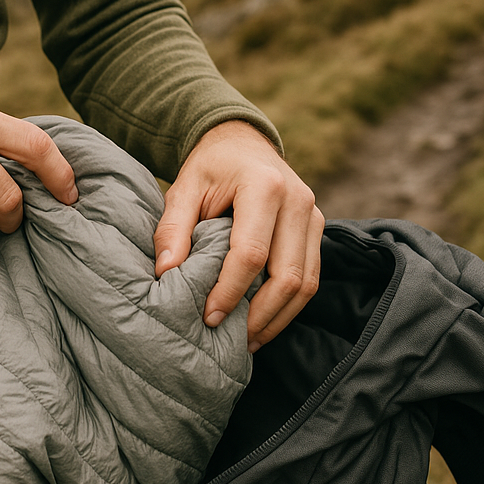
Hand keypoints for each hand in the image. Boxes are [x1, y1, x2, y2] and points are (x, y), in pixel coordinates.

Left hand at [153, 121, 322, 350]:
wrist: (241, 143)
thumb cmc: (209, 169)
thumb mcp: (182, 189)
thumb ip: (172, 229)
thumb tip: (166, 272)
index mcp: (264, 186)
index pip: (251, 253)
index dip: (230, 291)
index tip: (209, 317)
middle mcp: (298, 200)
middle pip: (288, 275)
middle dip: (259, 314)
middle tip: (229, 337)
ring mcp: (314, 215)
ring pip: (307, 283)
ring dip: (278, 318)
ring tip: (247, 340)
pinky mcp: (317, 229)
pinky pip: (311, 277)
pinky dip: (289, 306)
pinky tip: (262, 323)